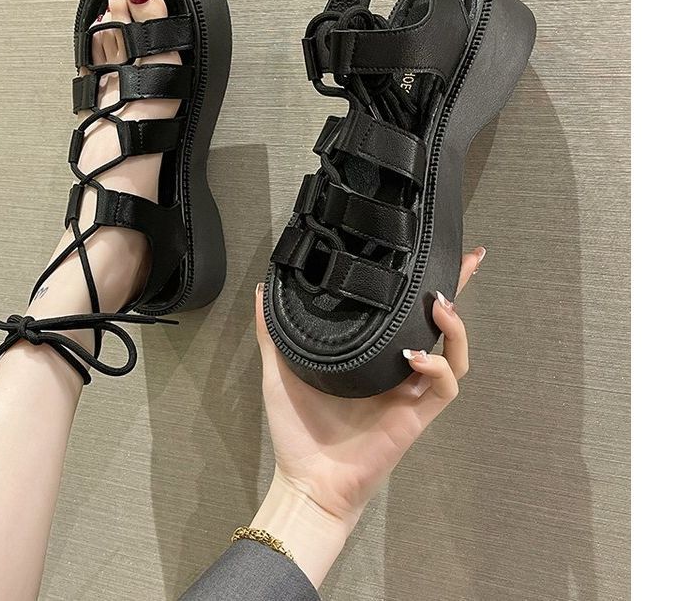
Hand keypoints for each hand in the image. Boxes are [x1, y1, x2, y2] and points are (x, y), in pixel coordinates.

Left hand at [255, 247, 483, 533]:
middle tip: (468, 259)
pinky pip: (445, 387)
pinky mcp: (416, 417)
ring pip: (456, 353)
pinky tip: (415, 355)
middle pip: (441, 326)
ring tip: (439, 305)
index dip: (424, 284)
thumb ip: (273, 332)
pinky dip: (439, 366)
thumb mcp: (279, 370)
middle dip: (458, 291)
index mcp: (373, 358)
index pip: (405, 314)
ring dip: (454, 327)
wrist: (306, 481)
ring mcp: (411, 393)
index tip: (435, 248)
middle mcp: (398, 371)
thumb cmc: (297, 431)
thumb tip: (262, 290)